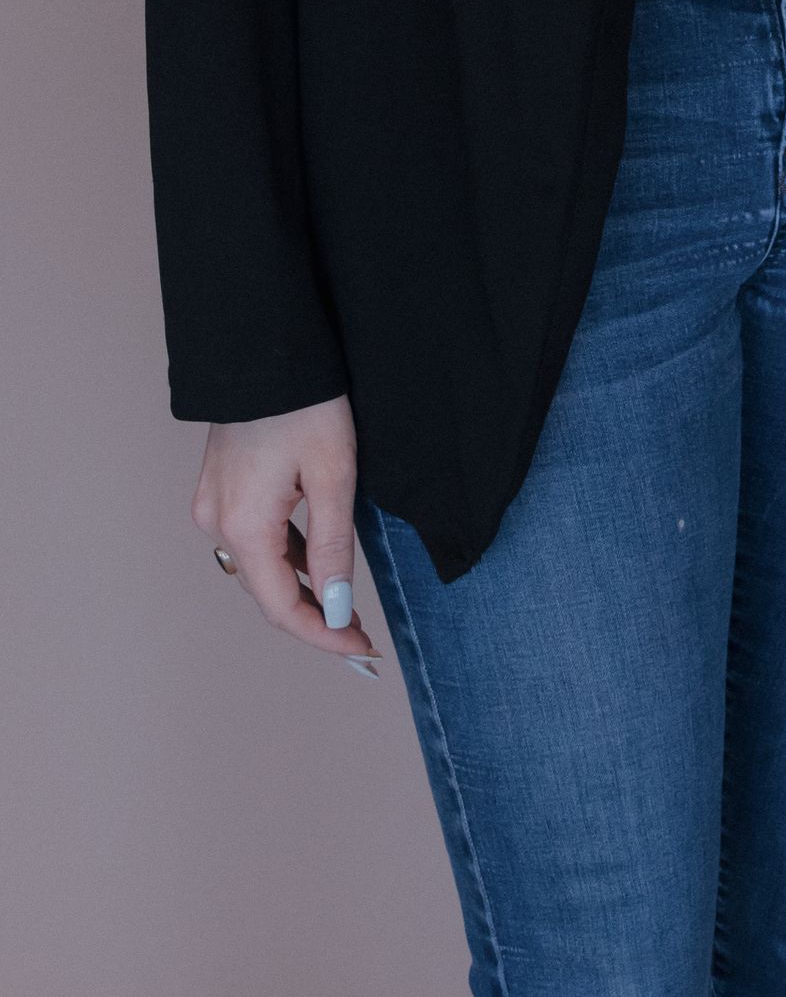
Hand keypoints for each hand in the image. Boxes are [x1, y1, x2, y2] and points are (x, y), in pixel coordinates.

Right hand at [191, 396, 380, 672]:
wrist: (266, 346)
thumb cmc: (305, 403)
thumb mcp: (334, 476)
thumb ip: (333, 548)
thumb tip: (337, 608)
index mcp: (244, 526)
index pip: (282, 607)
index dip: (322, 636)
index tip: (361, 650)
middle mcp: (217, 521)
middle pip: (267, 591)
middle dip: (313, 616)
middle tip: (360, 633)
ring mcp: (213, 503)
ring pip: (259, 565)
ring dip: (300, 586)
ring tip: (345, 603)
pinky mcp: (219, 487)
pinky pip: (253, 537)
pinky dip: (285, 554)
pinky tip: (317, 557)